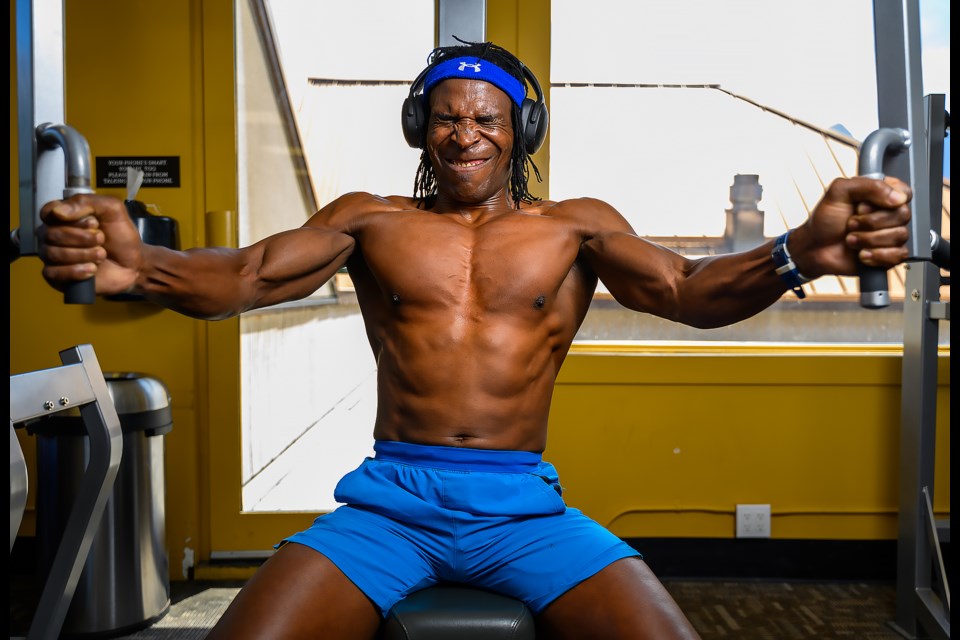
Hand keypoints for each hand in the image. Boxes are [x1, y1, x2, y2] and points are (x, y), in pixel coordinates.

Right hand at [37, 194, 143, 295]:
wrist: (134, 264)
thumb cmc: (120, 236)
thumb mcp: (112, 210)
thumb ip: (87, 202)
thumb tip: (58, 212)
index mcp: (62, 217)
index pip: (48, 212)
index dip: (71, 219)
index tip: (94, 223)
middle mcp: (53, 235)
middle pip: (51, 234)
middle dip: (81, 238)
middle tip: (102, 239)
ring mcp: (53, 256)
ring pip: (52, 254)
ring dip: (82, 254)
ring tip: (101, 254)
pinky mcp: (56, 276)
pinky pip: (53, 273)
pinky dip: (75, 271)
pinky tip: (92, 269)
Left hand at [789, 176, 910, 277]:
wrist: (813, 249)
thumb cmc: (824, 221)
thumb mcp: (838, 192)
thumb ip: (867, 185)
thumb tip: (898, 197)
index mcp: (881, 195)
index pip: (904, 192)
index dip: (885, 200)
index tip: (862, 205)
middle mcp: (889, 214)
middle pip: (903, 215)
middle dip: (870, 222)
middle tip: (850, 224)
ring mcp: (890, 235)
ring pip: (899, 235)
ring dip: (868, 239)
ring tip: (850, 239)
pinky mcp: (889, 255)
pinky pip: (898, 255)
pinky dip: (876, 255)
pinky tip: (861, 253)